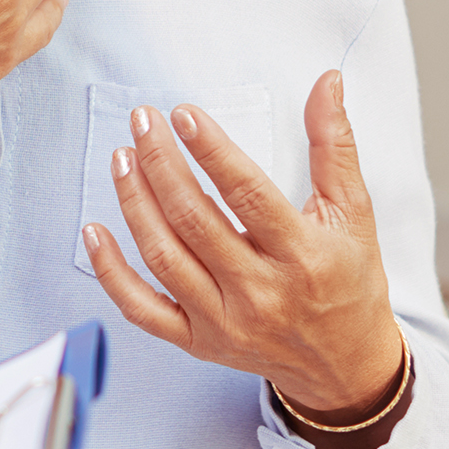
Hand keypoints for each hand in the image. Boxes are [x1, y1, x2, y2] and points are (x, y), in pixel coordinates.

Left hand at [80, 70, 406, 422]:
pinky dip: (112, 273)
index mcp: (302, 254)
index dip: (211, 151)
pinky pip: (143, 309)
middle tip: (142, 122)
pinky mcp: (199, 342)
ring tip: (122, 159)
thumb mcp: (354, 213)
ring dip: (135, 204)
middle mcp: (260, 292)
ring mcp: (225, 321)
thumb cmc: (348, 282)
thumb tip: (326, 82)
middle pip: (195, 220)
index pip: (247, 194)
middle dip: (162, 164)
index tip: (183, 114)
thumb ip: (335, 147)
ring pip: (164, 258)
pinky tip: (94, 231)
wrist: (344, 366)